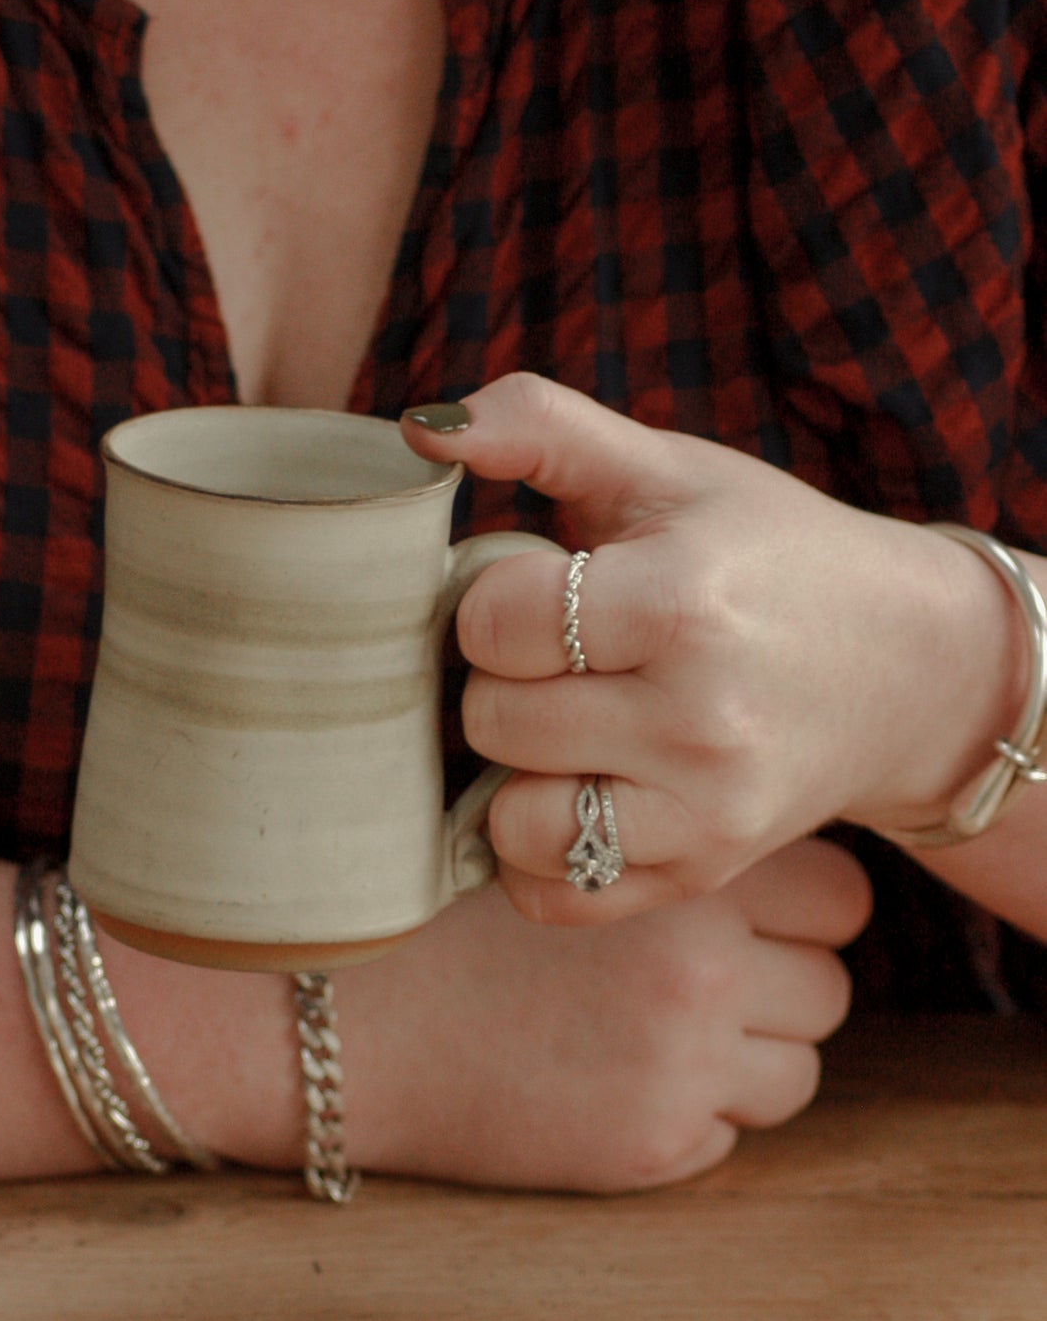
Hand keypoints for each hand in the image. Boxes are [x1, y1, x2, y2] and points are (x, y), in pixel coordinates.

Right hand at [339, 837, 871, 1190]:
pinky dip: (686, 1116)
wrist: (338, 1020)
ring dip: (746, 1058)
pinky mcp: (649, 1146)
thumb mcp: (552, 844)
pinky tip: (606, 1083)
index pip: (838, 892)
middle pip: (831, 984)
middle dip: (782, 984)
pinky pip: (726, 1135)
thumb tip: (746, 848)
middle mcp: (704, 972)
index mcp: (684, 879)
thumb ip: (655, 848)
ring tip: (655, 1038)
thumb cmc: (428, 914)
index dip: (800, 902)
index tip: (752, 910)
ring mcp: (682, 1068)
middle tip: (705, 981)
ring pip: (796, 1071)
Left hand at [406, 375, 1020, 922]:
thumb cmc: (763, 555)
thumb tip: (420, 431)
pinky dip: (539, 854)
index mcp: (684, 600)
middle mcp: (701, 718)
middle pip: (492, 721)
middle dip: (505, 683)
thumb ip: (540, 426)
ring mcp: (706, 811)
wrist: (902, 667)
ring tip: (563, 732)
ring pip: (513, 823)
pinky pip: (552, 894)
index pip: (494, 623)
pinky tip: (573, 794)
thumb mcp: (667, 469)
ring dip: (515, 777)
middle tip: (559, 663)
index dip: (495, 603)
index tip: (544, 594)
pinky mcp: (701, 874)